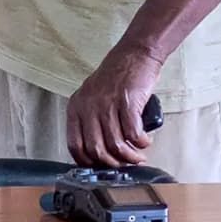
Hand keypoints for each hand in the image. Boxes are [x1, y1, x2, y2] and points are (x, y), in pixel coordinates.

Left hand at [66, 47, 162, 168]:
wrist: (135, 54)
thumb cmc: (116, 76)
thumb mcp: (93, 97)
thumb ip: (91, 120)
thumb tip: (98, 151)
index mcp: (76, 107)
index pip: (75, 145)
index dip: (88, 162)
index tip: (101, 167)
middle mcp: (89, 107)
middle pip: (96, 149)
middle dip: (112, 163)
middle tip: (124, 164)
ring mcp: (107, 105)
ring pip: (116, 145)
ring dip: (130, 156)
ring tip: (138, 156)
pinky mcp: (127, 103)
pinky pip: (133, 133)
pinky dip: (141, 143)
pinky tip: (145, 141)